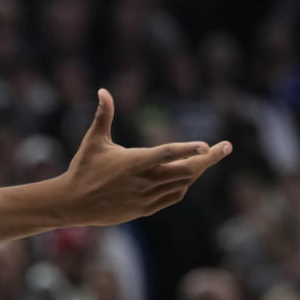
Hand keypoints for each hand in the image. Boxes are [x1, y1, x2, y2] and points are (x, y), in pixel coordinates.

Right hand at [59, 88, 231, 226]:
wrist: (74, 203)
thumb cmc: (83, 168)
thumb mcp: (93, 140)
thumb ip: (104, 115)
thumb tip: (103, 91)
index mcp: (134, 162)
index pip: (168, 154)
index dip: (189, 149)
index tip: (208, 145)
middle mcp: (144, 180)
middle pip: (186, 171)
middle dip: (208, 158)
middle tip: (225, 147)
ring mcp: (147, 197)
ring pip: (183, 184)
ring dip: (197, 171)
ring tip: (207, 158)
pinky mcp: (145, 208)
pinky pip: (173, 197)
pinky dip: (183, 186)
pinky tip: (187, 177)